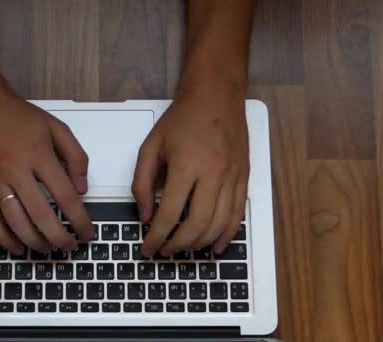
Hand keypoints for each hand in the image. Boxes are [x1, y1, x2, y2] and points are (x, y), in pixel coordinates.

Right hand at [0, 88, 93, 254]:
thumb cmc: (17, 115)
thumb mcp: (56, 127)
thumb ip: (75, 157)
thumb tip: (82, 189)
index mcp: (39, 155)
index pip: (65, 196)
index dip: (80, 220)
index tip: (87, 232)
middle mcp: (17, 170)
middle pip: (42, 216)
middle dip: (60, 238)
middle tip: (70, 247)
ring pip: (16, 222)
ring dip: (35, 242)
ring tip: (49, 250)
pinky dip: (4, 239)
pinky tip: (18, 248)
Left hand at [133, 87, 248, 256]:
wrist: (216, 96)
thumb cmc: (182, 119)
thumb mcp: (151, 146)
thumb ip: (142, 182)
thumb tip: (146, 216)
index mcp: (185, 166)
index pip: (169, 213)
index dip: (156, 236)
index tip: (148, 248)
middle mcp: (212, 175)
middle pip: (197, 224)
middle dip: (178, 245)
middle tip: (165, 251)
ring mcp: (232, 177)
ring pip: (219, 224)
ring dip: (200, 244)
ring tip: (184, 250)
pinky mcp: (244, 177)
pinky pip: (238, 214)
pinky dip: (227, 235)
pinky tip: (215, 246)